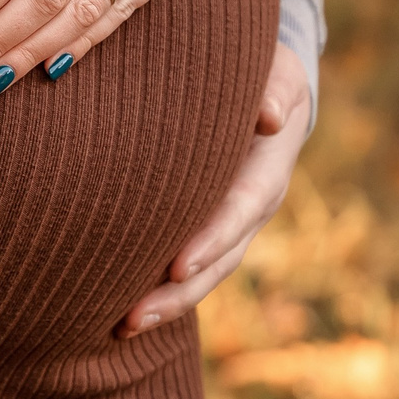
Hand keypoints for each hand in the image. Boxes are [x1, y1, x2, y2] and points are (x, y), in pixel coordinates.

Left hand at [121, 41, 307, 337]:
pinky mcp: (205, 228)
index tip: (178, 266)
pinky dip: (159, 289)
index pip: (242, 209)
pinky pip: (186, 266)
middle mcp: (251, 208)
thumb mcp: (280, 72)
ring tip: (122, 326)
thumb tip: (270, 117)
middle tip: (135, 315)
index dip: (212, 240)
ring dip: (166, 303)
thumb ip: (275, 87)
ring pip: (203, 274)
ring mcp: (230, 225)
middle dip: (180, 292)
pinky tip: (118, 310)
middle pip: (220, 260)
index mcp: (268, 170)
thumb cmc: (264, 72)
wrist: (264, 90)